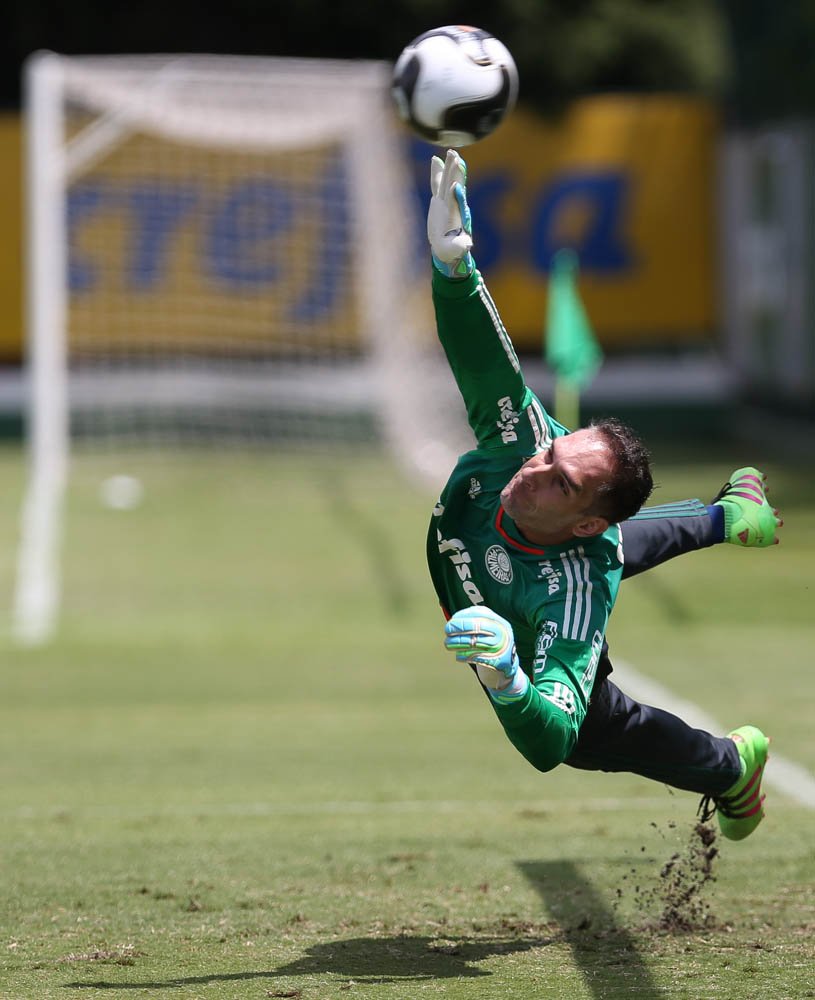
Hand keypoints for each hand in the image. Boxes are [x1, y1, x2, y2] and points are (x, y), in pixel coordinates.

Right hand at [427, 149, 473, 277]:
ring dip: (449, 167)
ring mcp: (446, 201)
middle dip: (455, 173)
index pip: (457, 202)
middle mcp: (453, 205)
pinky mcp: (439, 200)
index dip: (456, 193)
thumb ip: (460, 246)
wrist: (447, 247)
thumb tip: (467, 245)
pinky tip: (435, 159)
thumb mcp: (455, 250)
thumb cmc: (452, 250)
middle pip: (454, 185)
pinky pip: (437, 183)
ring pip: (447, 180)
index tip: (456, 184)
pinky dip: (437, 171)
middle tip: (456, 157)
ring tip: (450, 152)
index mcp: (456, 216)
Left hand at [444, 606, 518, 689]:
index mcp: (499, 622)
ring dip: (457, 643)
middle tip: (447, 630)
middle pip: (477, 626)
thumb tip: (454, 620)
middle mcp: (502, 632)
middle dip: (459, 627)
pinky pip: (476, 657)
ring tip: (448, 644)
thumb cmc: (492, 644)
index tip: (452, 620)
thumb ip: (476, 622)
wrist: (507, 665)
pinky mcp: (497, 661)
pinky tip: (458, 655)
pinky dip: (464, 656)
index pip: (480, 613)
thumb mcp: (490, 629)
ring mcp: (501, 647)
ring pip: (474, 642)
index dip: (464, 615)